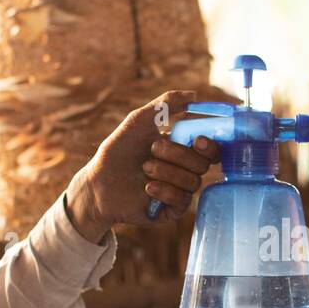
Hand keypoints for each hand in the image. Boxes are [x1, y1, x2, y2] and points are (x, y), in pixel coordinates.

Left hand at [64, 90, 220, 237]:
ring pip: (192, 182)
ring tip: (144, 169)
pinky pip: (182, 202)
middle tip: (153, 149)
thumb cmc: (119, 150)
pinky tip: (147, 188)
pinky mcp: (171, 211)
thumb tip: (194, 96)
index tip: (197, 139)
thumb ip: (166, 104)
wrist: (98, 181)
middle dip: (178, 155)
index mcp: (183, 150)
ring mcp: (179, 192)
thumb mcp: (140, 120)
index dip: (209, 145)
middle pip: (202, 164)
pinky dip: (165, 191)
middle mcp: (184, 171)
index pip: (210, 149)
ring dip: (166, 172)